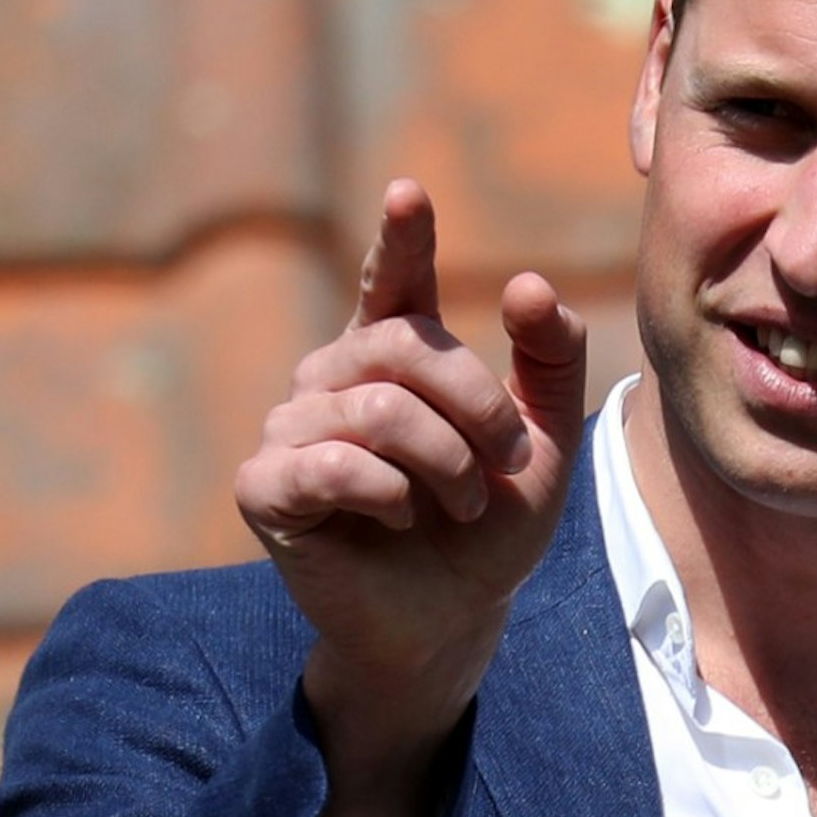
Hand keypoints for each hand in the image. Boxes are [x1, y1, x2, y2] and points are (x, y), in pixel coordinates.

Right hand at [233, 180, 587, 816]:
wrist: (453, 623)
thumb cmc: (488, 531)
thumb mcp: (544, 444)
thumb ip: (551, 362)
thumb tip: (528, 284)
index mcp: (392, 357)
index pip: (391, 283)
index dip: (399, 238)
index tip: (410, 193)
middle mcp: (331, 377)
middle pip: (402, 349)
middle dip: (475, 406)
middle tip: (503, 464)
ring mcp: (289, 429)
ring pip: (374, 407)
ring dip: (442, 463)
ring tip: (458, 505)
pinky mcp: (264, 488)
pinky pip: (330, 463)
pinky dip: (386, 494)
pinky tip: (398, 520)